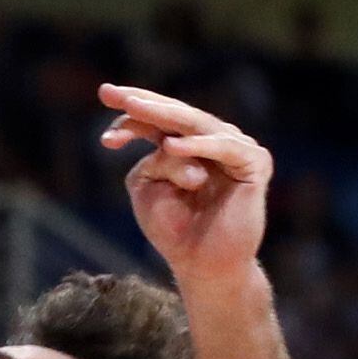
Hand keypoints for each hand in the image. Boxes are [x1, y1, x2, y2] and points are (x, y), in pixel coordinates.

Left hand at [100, 83, 272, 282]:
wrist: (203, 266)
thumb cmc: (174, 229)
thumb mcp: (148, 187)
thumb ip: (153, 160)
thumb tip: (172, 142)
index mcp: (186, 144)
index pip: (156, 119)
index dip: (130, 111)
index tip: (102, 99)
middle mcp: (212, 140)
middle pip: (175, 114)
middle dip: (142, 102)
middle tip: (113, 92)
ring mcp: (235, 149)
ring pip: (196, 125)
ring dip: (163, 117)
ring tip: (133, 107)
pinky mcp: (255, 163)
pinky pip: (224, 148)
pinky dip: (198, 146)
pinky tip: (172, 145)